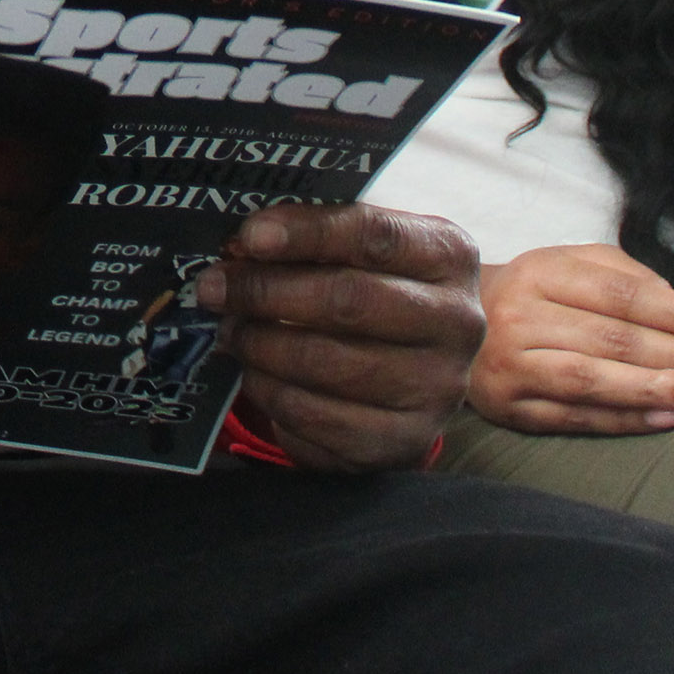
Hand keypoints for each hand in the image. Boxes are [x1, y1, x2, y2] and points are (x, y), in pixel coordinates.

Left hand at [195, 203, 484, 471]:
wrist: (416, 371)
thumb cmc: (377, 291)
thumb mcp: (362, 252)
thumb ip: (314, 241)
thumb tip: (242, 249)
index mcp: (449, 255)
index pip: (375, 235)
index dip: (307, 233)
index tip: (249, 237)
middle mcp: (458, 322)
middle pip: (349, 300)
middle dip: (267, 292)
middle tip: (215, 288)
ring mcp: (438, 387)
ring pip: (328, 362)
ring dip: (261, 344)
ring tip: (230, 331)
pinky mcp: (407, 440)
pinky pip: (320, 417)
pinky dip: (273, 393)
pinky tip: (255, 373)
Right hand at [465, 243, 673, 434]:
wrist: (455, 322)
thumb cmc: (536, 293)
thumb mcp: (575, 266)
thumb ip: (633, 281)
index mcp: (545, 274)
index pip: (630, 296)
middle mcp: (524, 318)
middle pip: (621, 341)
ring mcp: (515, 367)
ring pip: (601, 382)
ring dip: (669, 393)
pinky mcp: (513, 409)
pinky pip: (583, 418)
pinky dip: (636, 420)